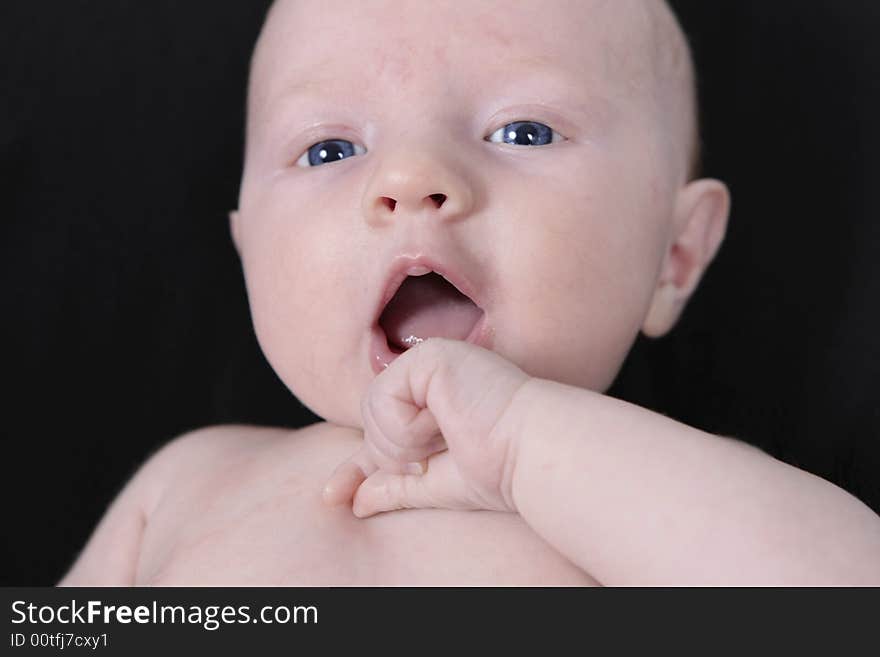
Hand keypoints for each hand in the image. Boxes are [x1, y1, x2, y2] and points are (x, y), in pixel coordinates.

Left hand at [323, 338, 531, 516]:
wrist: (530, 453)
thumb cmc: (496, 466)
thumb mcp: (433, 481)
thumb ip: (392, 484)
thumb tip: (354, 502)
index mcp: (431, 398)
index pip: (380, 429)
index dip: (356, 464)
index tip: (331, 496)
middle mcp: (428, 373)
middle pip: (370, 420)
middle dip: (396, 453)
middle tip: (440, 451)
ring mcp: (429, 359)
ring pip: (374, 410)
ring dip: (405, 441)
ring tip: (448, 434)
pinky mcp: (430, 355)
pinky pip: (386, 398)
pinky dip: (409, 426)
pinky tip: (445, 420)